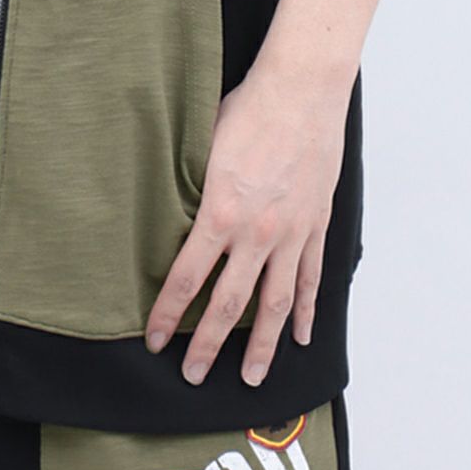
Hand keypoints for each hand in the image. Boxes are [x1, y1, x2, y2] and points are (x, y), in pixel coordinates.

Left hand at [144, 56, 350, 386]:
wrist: (301, 91)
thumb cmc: (249, 110)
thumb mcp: (202, 148)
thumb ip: (189, 189)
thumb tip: (166, 213)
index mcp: (220, 213)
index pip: (187, 279)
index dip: (168, 314)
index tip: (154, 340)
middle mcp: (257, 233)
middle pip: (229, 305)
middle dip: (209, 345)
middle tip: (194, 375)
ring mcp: (291, 233)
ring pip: (275, 304)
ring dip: (263, 346)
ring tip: (253, 378)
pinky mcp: (315, 225)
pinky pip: (310, 278)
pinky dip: (306, 311)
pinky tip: (300, 335)